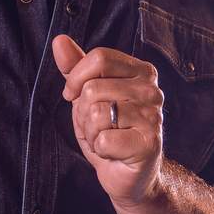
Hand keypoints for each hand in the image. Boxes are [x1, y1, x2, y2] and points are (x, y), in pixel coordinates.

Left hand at [51, 36, 165, 205]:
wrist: (128, 173)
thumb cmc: (109, 131)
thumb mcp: (87, 96)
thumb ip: (76, 68)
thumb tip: (59, 40)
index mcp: (141, 71)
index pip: (100, 58)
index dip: (77, 78)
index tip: (73, 95)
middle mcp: (152, 90)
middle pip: (94, 88)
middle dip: (83, 112)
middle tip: (97, 126)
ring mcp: (153, 116)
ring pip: (96, 113)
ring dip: (91, 132)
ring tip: (105, 138)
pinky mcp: (149, 143)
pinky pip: (104, 139)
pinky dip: (99, 148)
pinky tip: (112, 152)